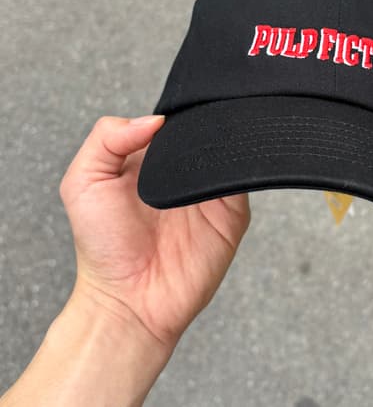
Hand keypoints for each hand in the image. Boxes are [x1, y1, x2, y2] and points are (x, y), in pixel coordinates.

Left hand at [60, 114, 250, 351]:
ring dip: (226, 145)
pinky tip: (225, 169)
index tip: (174, 115)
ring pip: (230, 152)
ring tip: (212, 148)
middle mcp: (183, 173)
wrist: (131, 302)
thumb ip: (107, 139)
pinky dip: (241, 170)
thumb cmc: (103, 248)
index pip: (174, 122)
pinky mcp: (232, 213)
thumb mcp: (83, 183)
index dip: (177, 114)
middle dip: (206, 124)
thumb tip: (155, 119)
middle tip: (200, 127)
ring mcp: (210, 192)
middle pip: (206, 132)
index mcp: (151, 160)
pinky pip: (244, 182)